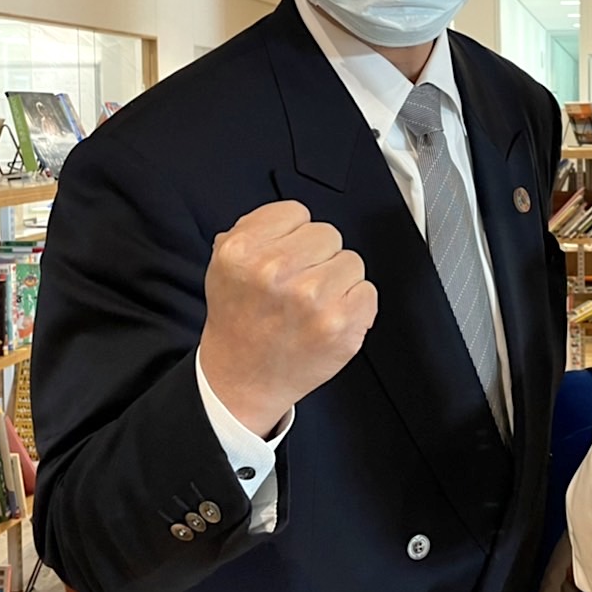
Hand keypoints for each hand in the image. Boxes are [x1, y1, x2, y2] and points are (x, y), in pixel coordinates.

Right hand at [199, 201, 377, 436]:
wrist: (242, 380)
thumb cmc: (239, 323)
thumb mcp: (224, 266)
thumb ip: (253, 230)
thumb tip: (290, 218)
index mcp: (243, 251)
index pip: (297, 212)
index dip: (293, 235)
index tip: (286, 256)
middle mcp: (275, 271)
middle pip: (328, 234)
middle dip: (317, 257)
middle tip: (298, 285)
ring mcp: (311, 299)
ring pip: (351, 261)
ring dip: (337, 281)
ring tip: (312, 304)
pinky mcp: (340, 324)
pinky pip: (368, 291)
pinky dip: (354, 306)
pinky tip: (328, 319)